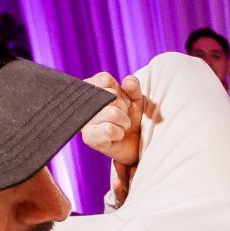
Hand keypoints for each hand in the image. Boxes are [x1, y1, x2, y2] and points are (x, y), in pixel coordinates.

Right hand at [83, 70, 143, 206]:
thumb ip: (134, 89)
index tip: (126, 98)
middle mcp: (88, 106)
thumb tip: (129, 81)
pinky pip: (103, 131)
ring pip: (107, 113)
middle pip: (106, 97)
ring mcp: (88, 122)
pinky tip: (118, 136)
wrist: (141, 149)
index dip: (118, 89)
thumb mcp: (140, 102)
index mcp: (96, 90)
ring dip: (121, 120)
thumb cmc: (139, 121)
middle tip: (126, 117)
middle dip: (123, 106)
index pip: (103, 80)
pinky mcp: (92, 138)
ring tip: (124, 127)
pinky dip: (114, 132)